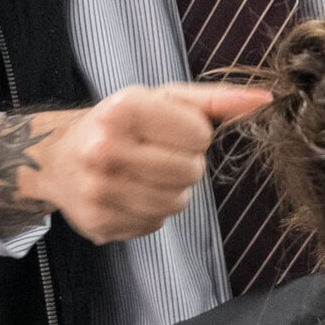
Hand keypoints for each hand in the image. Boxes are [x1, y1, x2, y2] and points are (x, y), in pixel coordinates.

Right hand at [0, 83, 271, 242]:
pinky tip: (130, 193)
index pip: (199, 134)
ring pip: (176, 203)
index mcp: (124, 109)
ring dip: (172, 190)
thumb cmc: (122, 122)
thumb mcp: (164, 99)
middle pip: (190, 171)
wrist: (59, 156)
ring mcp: (99, 191)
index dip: (194, 134)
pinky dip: (151, 211)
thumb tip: (265, 100)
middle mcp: (105, 149)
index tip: (171, 131)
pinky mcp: (98, 224)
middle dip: (185, 164)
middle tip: (159, 154)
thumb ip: (217, 100)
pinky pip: (154, 224)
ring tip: (146, 173)